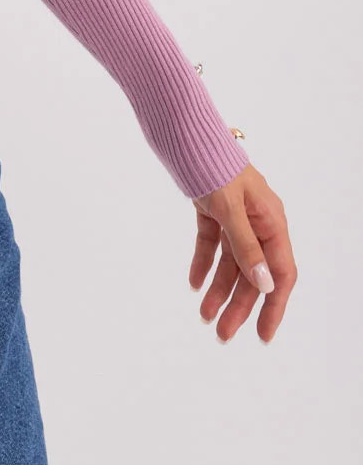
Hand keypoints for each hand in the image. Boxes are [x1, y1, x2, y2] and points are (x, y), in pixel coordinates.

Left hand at [189, 161, 294, 341]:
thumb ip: (246, 246)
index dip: (274, 305)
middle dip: (239, 304)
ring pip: (231, 261)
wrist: (183, 130)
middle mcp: (257, 220)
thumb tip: (266, 285)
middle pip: (253, 272)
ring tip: (204, 315)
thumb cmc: (211, 162)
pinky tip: (193, 282)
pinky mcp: (212, 209)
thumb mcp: (229, 207)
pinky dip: (203, 262)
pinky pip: (211, 243)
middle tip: (221, 333)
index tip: (263, 334)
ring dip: (218, 288)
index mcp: (271, 220)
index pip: (281, 273)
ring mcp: (234, 215)